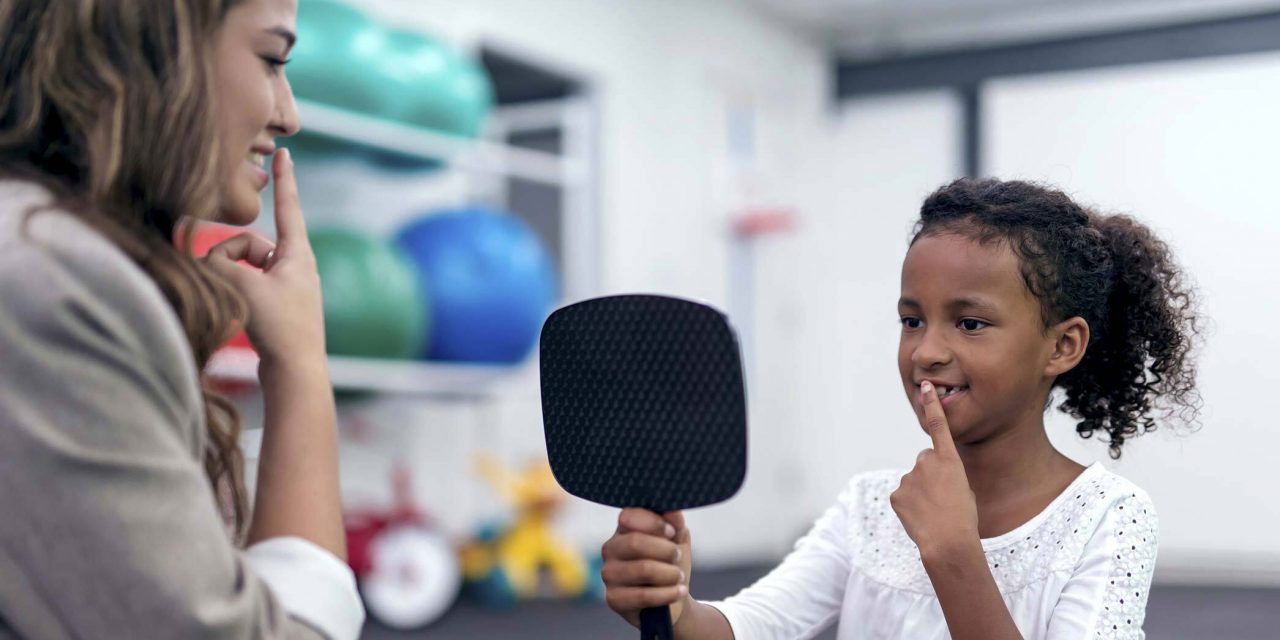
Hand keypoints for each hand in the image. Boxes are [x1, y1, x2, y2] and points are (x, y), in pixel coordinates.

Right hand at [204, 149, 324, 366]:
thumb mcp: (243, 286)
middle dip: (228, 257)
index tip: (285, 153)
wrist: (296, 372)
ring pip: (244, 267)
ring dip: (229, 279)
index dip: (284, 179)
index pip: (288, 207)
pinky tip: (236, 314)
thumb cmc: (279, 327)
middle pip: (250, 245)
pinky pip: (247, 286)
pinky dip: (234, 293)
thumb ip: (219, 264)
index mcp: (298, 254)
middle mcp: (297, 266)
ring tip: (233, 304)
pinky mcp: (277, 306)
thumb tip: (204, 259)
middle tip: (222, 280)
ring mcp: (288, 287)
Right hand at [601, 509, 692, 628]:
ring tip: (679, 577)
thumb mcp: (677, 539)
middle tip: (677, 557)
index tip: (672, 532)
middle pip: (635, 542)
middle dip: (665, 550)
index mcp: (623, 530)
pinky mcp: (613, 599)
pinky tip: (679, 592)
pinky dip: (667, 593)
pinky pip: (643, 595)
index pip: (628, 516)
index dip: (654, 523)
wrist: (673, 598)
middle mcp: (610, 549)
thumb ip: (674, 522)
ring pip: (643, 569)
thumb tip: (671, 510)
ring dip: (670, 573)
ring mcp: (609, 574)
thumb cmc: (671, 563)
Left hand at [891, 381, 979, 559]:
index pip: (939, 426)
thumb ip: (946, 474)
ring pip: (914, 482)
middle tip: (942, 498)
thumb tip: (930, 475)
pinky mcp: (897, 494)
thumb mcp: (964, 490)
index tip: (925, 387)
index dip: (932, 406)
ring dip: (921, 494)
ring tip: (934, 512)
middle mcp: (926, 463)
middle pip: (925, 462)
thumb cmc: (964, 519)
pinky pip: (904, 496)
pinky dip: (910, 506)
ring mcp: (909, 477)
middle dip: (930, 476)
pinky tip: (920, 518)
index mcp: (949, 460)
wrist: (949, 543)